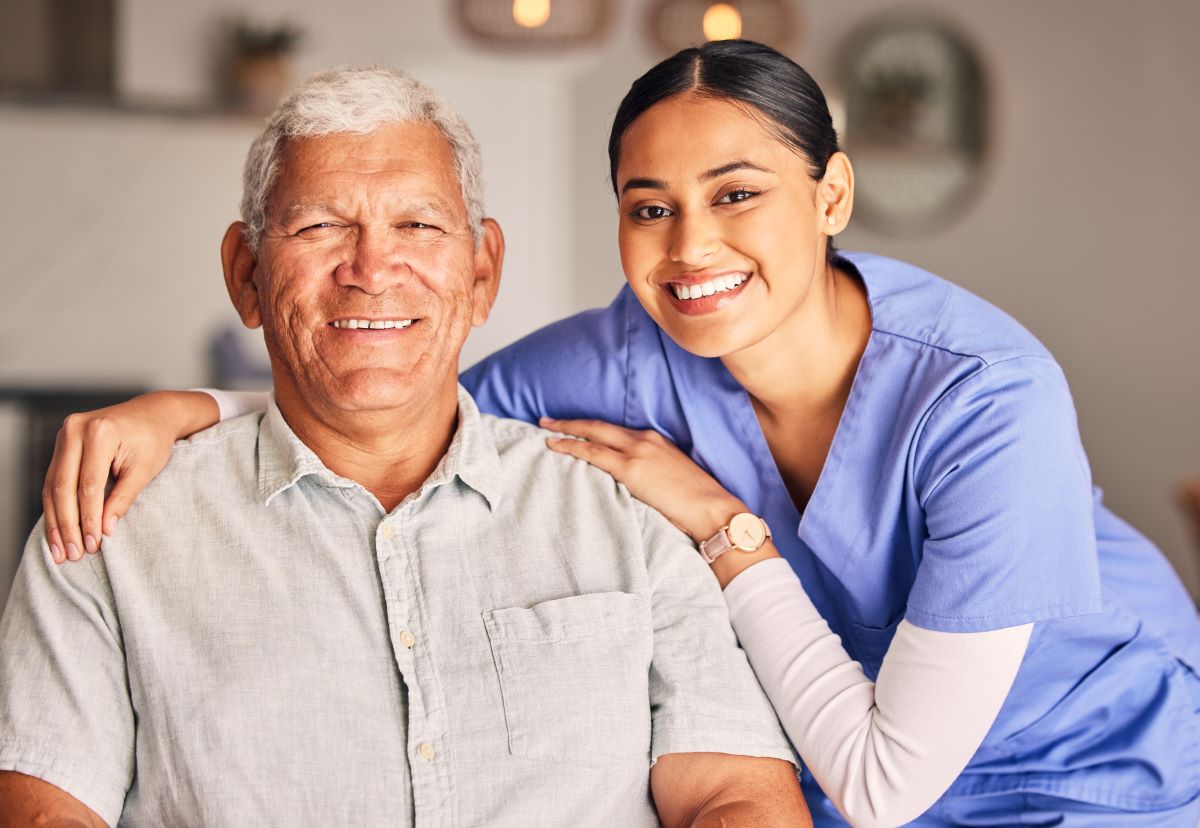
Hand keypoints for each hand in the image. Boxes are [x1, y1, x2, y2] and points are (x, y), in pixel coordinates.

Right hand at [42, 391, 218, 562]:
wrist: (152, 413)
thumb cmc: (153, 440)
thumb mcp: (145, 469)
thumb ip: (123, 497)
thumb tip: (105, 529)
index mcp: (100, 432)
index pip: (89, 485)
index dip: (89, 518)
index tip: (93, 544)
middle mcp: (75, 430)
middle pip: (64, 487)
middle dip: (67, 525)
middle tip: (72, 554)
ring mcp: (64, 435)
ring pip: (52, 486)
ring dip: (55, 521)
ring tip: (60, 551)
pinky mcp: (61, 444)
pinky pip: (52, 480)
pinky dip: (54, 507)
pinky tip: (56, 531)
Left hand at [540, 417, 747, 543]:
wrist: (712, 508)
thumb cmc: (696, 500)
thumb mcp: (671, 475)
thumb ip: (649, 471)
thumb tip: (630, 480)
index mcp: (655, 440)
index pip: (614, 430)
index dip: (591, 428)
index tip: (573, 427)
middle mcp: (644, 439)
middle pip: (598, 426)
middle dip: (570, 423)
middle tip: (545, 421)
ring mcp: (637, 451)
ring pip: (592, 436)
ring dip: (566, 434)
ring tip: (545, 434)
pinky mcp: (631, 468)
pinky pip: (593, 454)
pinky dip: (572, 448)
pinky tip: (556, 448)